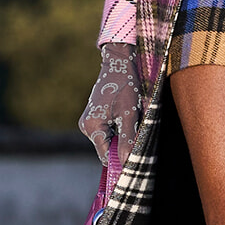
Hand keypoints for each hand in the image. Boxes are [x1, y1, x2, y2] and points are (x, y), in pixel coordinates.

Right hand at [78, 41, 140, 164]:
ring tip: (132, 121)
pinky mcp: (94, 117)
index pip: (106, 156)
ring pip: (108, 140)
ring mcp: (88, 122)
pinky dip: (118, 129)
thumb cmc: (125, 86)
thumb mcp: (130, 114)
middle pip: (107, 149)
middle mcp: (86, 126)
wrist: (118, 63)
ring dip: (122, 136)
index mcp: (92, 127)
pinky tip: (126, 117)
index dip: (121, 160)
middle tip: (138, 133)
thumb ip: (128, 139)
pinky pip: (107, 131)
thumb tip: (126, 162)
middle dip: (123, 146)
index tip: (137, 159)